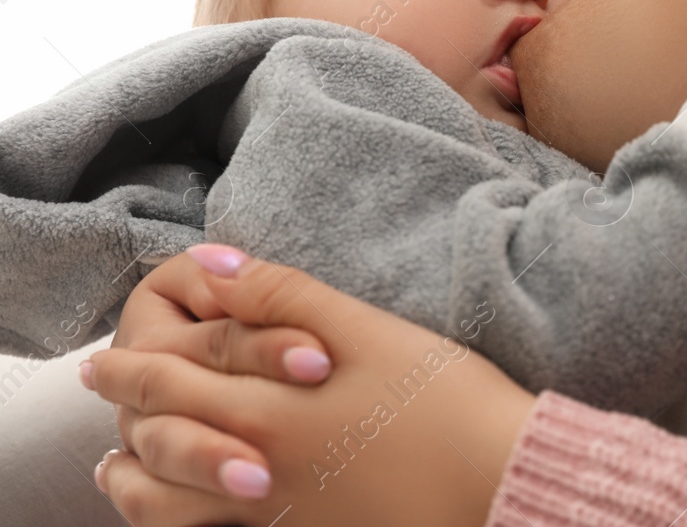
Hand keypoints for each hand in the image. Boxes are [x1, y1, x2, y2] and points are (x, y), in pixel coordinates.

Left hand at [86, 245, 536, 526]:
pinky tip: (196, 507)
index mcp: (266, 413)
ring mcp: (280, 514)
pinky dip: (185, 518)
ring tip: (123, 466)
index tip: (106, 357)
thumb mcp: (367, 332)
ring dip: (138, 482)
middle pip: (160, 444)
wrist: (503, 485)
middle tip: (107, 394)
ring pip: (173, 507)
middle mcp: (256, 472)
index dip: (132, 365)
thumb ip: (282, 296)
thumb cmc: (446, 403)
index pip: (170, 383)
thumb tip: (209, 262)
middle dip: (126, 413)